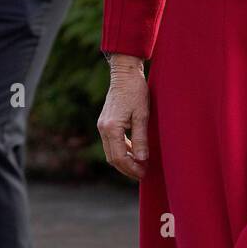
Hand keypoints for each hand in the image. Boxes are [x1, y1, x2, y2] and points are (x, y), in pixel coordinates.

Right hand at [97, 57, 149, 179]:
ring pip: (111, 152)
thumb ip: (141, 139)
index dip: (131, 168)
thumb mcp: (142, 116)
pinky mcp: (105, 123)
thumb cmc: (136, 91)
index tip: (144, 173)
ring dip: (124, 161)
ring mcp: (102, 125)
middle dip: (127, 168)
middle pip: (112, 158)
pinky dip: (122, 151)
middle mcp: (103, 128)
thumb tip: (141, 159)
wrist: (124, 73)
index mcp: (111, 128)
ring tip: (141, 165)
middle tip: (143, 173)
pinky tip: (134, 153)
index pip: (119, 157)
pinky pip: (112, 143)